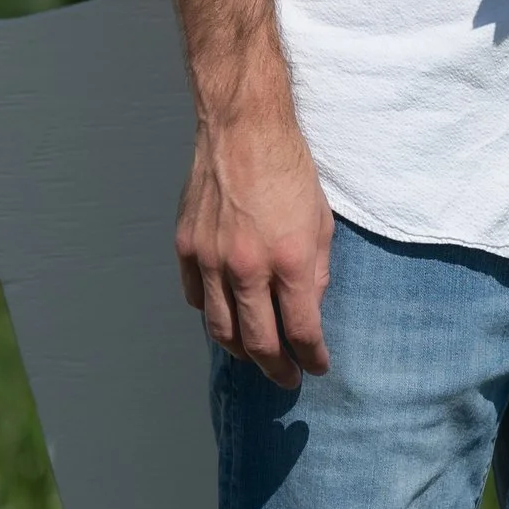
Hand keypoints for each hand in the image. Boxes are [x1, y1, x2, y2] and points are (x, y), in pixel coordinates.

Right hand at [175, 102, 333, 385]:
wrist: (243, 128)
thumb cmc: (289, 170)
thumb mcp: (321, 221)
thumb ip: (316, 271)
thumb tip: (308, 309)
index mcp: (289, 259)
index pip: (301, 330)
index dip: (312, 357)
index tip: (317, 367)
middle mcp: (247, 266)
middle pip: (258, 341)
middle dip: (277, 368)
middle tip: (288, 379)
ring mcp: (211, 258)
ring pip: (221, 329)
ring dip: (241, 351)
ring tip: (257, 357)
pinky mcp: (187, 246)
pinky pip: (197, 297)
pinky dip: (213, 315)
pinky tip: (227, 319)